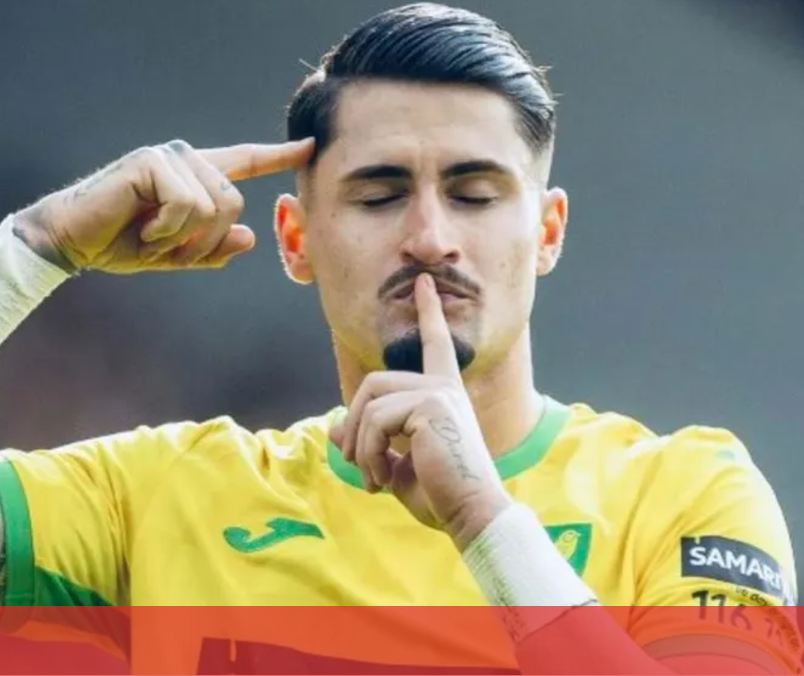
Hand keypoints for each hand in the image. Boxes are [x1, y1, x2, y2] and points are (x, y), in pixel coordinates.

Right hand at [13, 138, 313, 273]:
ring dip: (183, 238)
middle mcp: (186, 159)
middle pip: (235, 204)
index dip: (278, 156)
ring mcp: (169, 157)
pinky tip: (142, 227)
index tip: (309, 147)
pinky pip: (188, 206)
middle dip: (207, 241)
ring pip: (214, 207)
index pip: (244, 161)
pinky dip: (167, 230)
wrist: (72, 242)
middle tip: (168, 249)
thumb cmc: (120, 244)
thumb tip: (249, 239)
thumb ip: (212, 249)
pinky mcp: (152, 162)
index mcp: (196, 177)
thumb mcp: (175, 255)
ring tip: (152, 236)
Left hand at [329, 274, 512, 548]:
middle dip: (355, 425)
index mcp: (442, 395)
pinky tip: (381, 479)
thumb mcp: (392, 466)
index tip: (423, 281)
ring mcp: (438, 393)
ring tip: (372, 477)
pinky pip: (377, 421)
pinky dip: (369, 453)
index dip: (428, 312)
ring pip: (371, 402)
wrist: (469, 514)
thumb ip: (368, 443)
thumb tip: (334, 426)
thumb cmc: (439, 495)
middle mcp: (443, 387)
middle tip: (356, 465)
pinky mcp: (431, 406)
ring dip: (360, 446)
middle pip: (373, 383)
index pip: (434, 344)